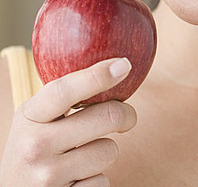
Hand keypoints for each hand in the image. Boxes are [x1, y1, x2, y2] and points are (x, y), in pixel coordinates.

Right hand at [0, 57, 136, 185]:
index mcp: (29, 117)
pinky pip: (102, 181)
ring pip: (109, 150)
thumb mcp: (36, 120)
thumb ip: (63, 98)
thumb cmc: (32, 149)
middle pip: (105, 118)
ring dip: (105, 151)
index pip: (64, 91)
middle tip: (126, 117)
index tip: (124, 65)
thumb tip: (115, 66)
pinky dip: (97, 179)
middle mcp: (35, 146)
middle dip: (126, 115)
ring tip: (84, 156)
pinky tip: (77, 180)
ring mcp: (48, 176)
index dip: (97, 75)